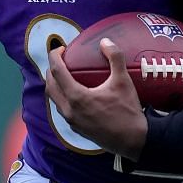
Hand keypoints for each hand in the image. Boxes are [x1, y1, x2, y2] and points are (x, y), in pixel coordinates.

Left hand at [47, 41, 148, 157]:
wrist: (133, 141)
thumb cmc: (128, 111)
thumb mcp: (123, 81)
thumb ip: (115, 58)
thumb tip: (106, 41)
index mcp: (76, 97)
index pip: (57, 71)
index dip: (54, 56)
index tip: (60, 48)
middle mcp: (69, 110)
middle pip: (50, 85)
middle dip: (51, 70)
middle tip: (60, 60)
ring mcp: (71, 121)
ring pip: (54, 99)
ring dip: (54, 85)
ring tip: (64, 75)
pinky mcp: (76, 129)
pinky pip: (62, 109)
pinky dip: (62, 97)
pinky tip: (73, 93)